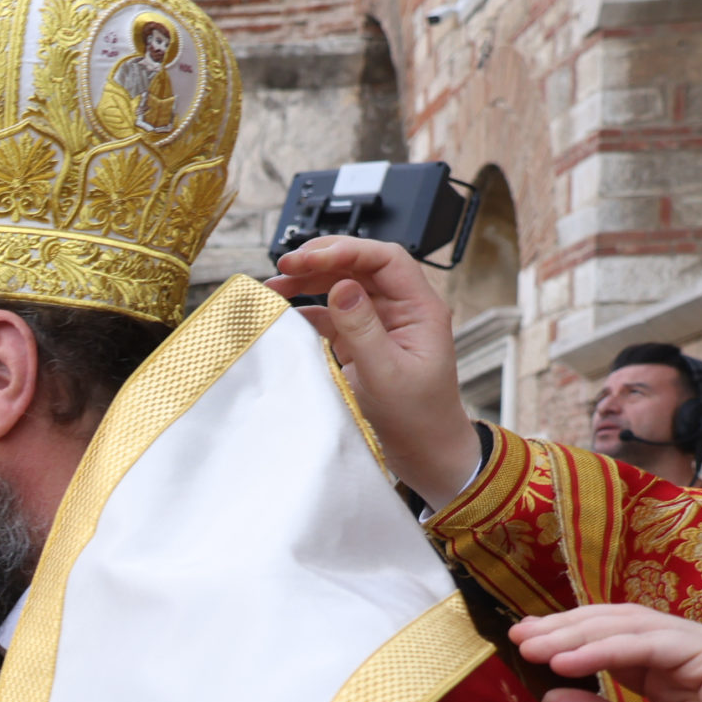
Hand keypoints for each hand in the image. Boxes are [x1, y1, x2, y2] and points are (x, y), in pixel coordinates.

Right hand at [263, 236, 477, 507]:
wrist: (425, 451)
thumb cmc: (417, 416)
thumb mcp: (386, 373)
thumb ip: (362, 328)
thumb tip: (342, 287)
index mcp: (419, 308)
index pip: (383, 259)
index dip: (345, 250)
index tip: (308, 258)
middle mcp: (401, 309)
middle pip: (360, 266)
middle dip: (322, 259)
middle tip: (286, 265)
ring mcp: (380, 324)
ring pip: (343, 286)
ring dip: (310, 281)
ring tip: (276, 285)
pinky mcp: (362, 342)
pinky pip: (333, 315)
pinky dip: (308, 310)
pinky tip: (286, 314)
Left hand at [513, 605, 701, 701]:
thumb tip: (551, 695)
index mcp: (675, 674)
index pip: (614, 642)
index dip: (569, 640)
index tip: (526, 645)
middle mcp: (691, 654)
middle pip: (619, 624)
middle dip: (565, 628)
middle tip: (519, 635)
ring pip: (631, 626)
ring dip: (576, 635)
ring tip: (533, 648)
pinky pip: (652, 643)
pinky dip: (605, 650)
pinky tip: (566, 662)